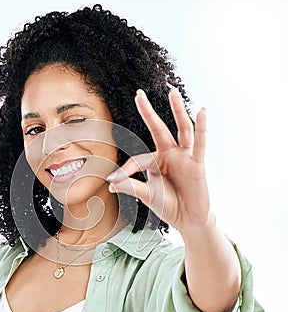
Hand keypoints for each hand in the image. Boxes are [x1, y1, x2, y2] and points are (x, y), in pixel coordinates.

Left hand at [107, 89, 210, 232]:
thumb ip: (131, 187)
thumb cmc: (168, 205)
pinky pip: (199, 144)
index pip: (137, 160)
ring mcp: (184, 157)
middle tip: (138, 93)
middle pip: (157, 129)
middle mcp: (168, 155)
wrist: (188, 219)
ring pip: (181, 130)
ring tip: (172, 93)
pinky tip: (202, 112)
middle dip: (148, 112)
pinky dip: (201, 128)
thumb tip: (110, 184)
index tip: (112, 181)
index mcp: (154, 162)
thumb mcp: (147, 195)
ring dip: (177, 111)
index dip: (124, 171)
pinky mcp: (197, 164)